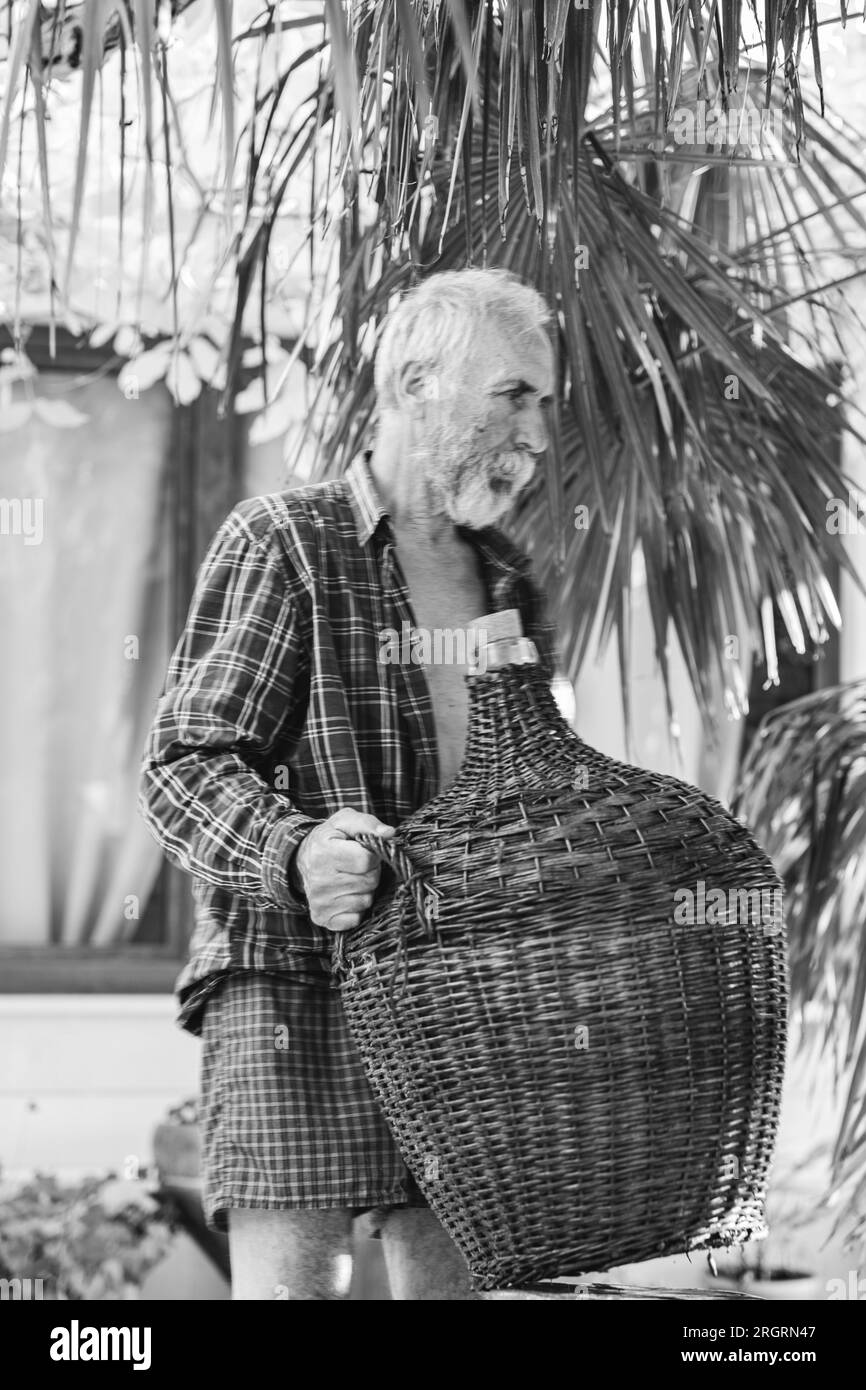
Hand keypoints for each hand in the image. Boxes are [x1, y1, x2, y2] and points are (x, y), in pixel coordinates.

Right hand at [293, 809, 395, 932]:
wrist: (303, 859)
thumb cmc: (330, 838)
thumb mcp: (345, 821)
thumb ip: (368, 823)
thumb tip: (389, 834)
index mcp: (323, 852)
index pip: (366, 860)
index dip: (372, 854)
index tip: (363, 850)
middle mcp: (318, 880)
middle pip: (369, 881)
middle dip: (370, 872)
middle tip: (356, 865)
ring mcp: (319, 902)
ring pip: (365, 901)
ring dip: (364, 889)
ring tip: (350, 877)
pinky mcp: (321, 918)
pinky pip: (355, 919)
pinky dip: (356, 908)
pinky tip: (346, 894)